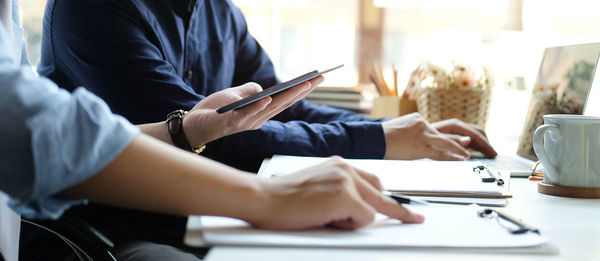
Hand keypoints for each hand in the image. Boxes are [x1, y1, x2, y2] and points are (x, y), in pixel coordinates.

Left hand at [182, 76, 322, 146]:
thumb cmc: (214, 111)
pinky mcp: (228, 123)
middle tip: (319, 78)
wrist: (192, 126)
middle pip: (283, 104)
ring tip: (303, 84)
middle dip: (302, 91)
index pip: (284, 100)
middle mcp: (257, 120)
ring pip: (269, 109)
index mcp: (260, 114)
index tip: (318, 78)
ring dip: (287, 97)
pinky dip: (256, 107)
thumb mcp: (235, 96)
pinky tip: (267, 98)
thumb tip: (263, 89)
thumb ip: (250, 91)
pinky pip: (245, 115)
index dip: (301, 90)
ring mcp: (244, 123)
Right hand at [249, 157, 424, 229]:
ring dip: (353, 220)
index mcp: (339, 164)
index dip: (392, 198)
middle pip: (382, 193)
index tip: (413, 209)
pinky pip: (364, 218)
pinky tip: (325, 218)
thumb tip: (362, 209)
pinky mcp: (344, 196)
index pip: (374, 181)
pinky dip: (348, 225)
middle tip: (418, 218)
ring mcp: (346, 180)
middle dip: (398, 210)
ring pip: (373, 209)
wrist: (263, 197)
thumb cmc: (284, 198)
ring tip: (325, 216)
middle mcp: (346, 168)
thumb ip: (340, 191)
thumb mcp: (317, 187)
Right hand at [382, 113, 483, 159]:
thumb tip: (416, 143)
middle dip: (462, 136)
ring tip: (468, 154)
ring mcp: (422, 134)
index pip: (439, 127)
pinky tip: (461, 158)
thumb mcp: (398, 131)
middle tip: (474, 141)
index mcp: (417, 119)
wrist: (371, 138)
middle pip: (449, 129)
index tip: (462, 138)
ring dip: (459, 148)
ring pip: (446, 141)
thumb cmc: (380, 138)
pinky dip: (452, 155)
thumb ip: (411, 134)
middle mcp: (422, 124)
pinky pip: (439, 152)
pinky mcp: (419, 146)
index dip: (450, 135)